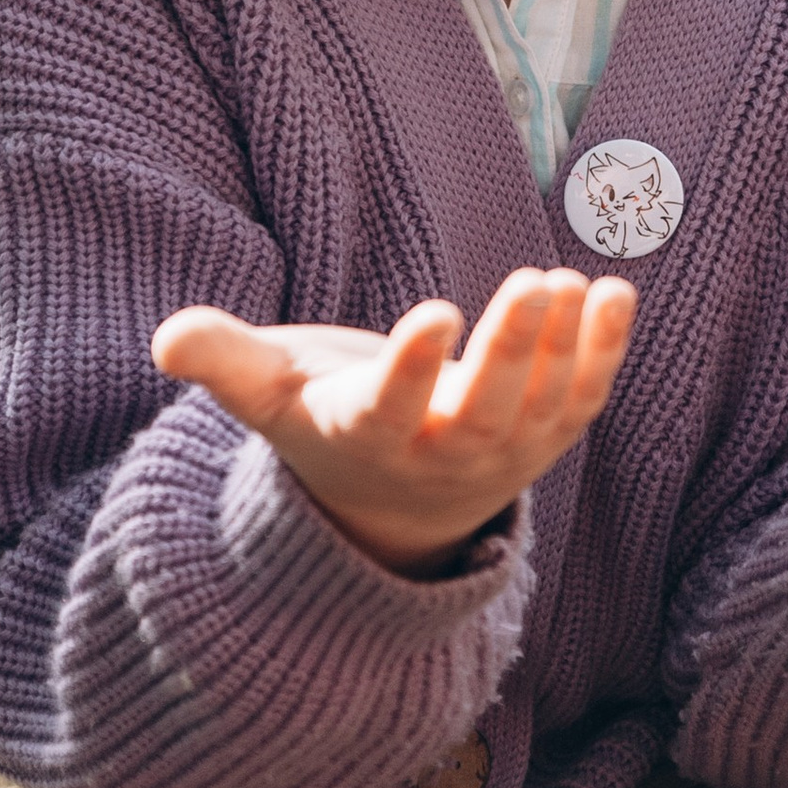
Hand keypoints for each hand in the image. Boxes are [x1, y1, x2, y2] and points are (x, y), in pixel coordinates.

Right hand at [153, 266, 635, 574]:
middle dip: (512, 350)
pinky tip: (617, 292)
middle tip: (535, 283)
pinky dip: (605, 351)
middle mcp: (444, 453)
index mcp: (369, 438)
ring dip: (566, 346)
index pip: (393, 409)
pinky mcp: (548, 432)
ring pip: (543, 403)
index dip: (413, 367)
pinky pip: (584, 396)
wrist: (396, 505)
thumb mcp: (268, 397)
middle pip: (484, 409)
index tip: (435, 314)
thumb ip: (223, 362)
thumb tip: (169, 338)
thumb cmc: (325, 422)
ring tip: (576, 282)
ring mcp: (505, 448)